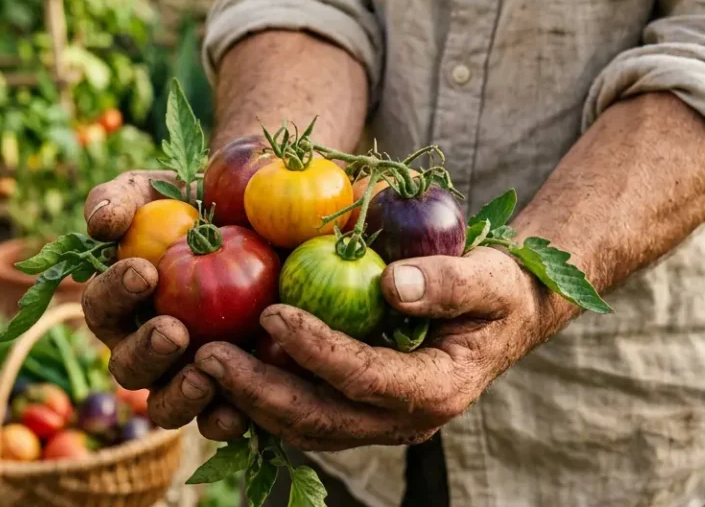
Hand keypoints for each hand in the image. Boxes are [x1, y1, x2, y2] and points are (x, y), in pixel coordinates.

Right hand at [80, 171, 248, 437]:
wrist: (265, 216)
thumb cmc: (198, 201)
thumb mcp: (158, 189)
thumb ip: (120, 199)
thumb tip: (100, 225)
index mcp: (121, 305)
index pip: (102, 306)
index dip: (116, 293)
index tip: (146, 272)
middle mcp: (147, 348)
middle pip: (128, 368)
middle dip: (147, 352)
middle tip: (173, 330)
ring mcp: (188, 376)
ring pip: (166, 406)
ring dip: (179, 395)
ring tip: (203, 373)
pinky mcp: (232, 394)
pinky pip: (220, 421)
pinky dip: (225, 419)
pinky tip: (241, 408)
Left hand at [193, 246, 553, 450]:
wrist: (504, 317)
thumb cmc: (497, 290)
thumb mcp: (488, 278)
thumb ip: (448, 283)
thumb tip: (393, 283)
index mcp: (435, 390)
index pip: (364, 378)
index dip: (316, 350)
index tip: (273, 312)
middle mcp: (401, 421)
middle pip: (318, 418)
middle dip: (257, 390)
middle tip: (208, 353)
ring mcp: (375, 424)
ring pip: (301, 426)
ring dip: (248, 400)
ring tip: (201, 361)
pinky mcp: (354, 412)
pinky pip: (299, 414)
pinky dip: (259, 396)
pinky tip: (223, 363)